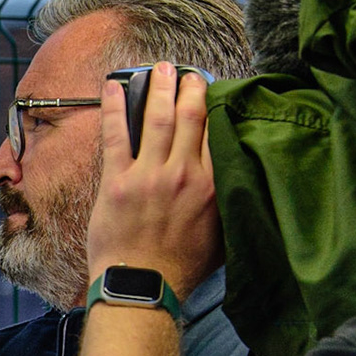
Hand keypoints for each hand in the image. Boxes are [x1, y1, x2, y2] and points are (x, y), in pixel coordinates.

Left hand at [85, 62, 221, 297]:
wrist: (142, 288)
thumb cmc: (182, 268)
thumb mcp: (223, 236)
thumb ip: (229, 204)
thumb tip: (240, 182)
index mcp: (213, 186)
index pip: (218, 132)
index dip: (216, 106)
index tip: (214, 91)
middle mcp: (184, 175)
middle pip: (191, 117)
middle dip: (190, 88)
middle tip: (189, 72)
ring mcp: (149, 176)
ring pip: (157, 119)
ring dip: (159, 88)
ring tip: (161, 67)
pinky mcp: (117, 183)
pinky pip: (116, 135)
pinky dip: (115, 108)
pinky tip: (115, 86)